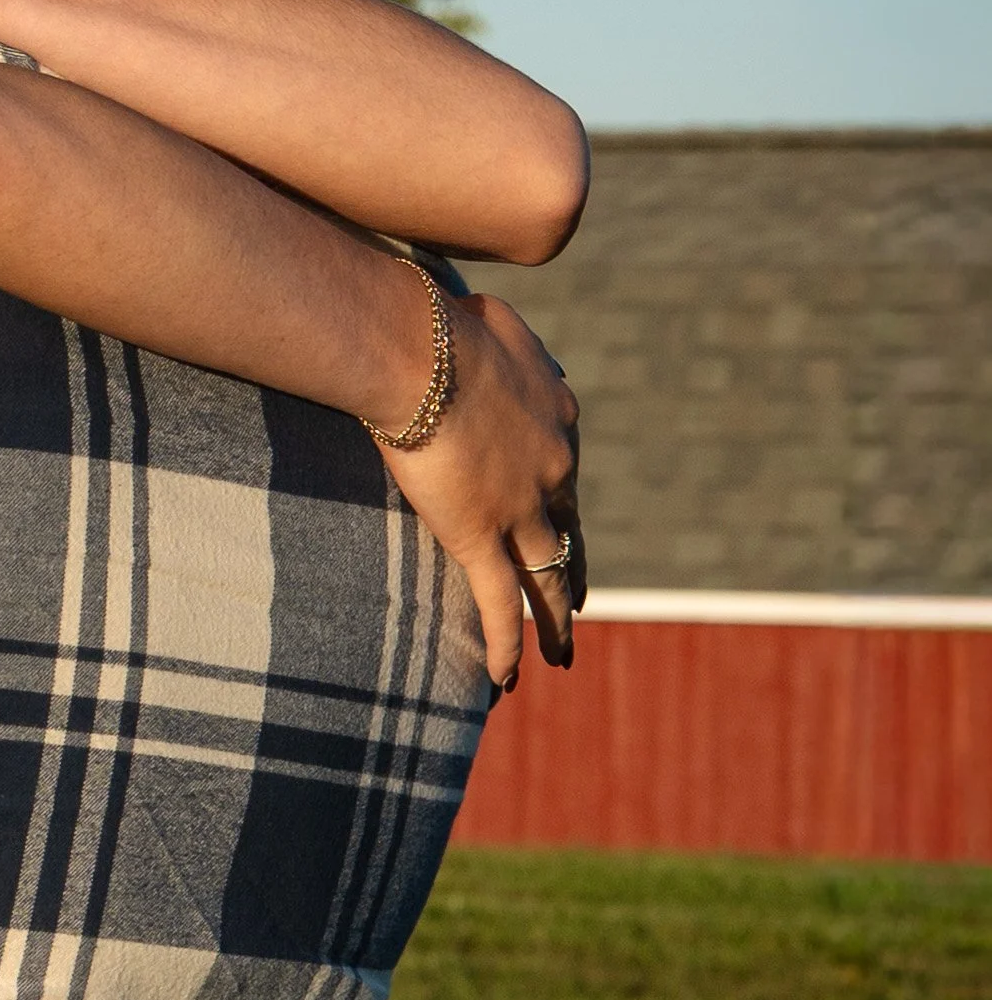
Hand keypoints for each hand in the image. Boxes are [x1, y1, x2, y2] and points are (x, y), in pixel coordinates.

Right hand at [382, 296, 583, 689]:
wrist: (420, 348)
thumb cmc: (441, 322)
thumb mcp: (491, 320)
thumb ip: (500, 342)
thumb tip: (485, 332)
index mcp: (558, 417)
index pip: (564, 468)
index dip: (562, 499)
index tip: (556, 514)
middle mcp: (554, 470)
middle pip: (571, 531)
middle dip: (575, 569)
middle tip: (578, 602)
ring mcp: (521, 508)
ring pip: (550, 576)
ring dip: (557, 620)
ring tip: (562, 656)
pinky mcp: (480, 536)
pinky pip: (499, 602)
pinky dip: (508, 644)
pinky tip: (510, 680)